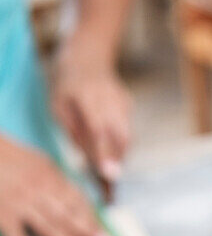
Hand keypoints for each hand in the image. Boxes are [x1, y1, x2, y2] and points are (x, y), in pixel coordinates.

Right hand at [0, 135, 111, 235]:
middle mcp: (38, 188)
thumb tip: (76, 202)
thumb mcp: (37, 163)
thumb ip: (55, 182)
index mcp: (49, 175)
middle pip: (66, 213)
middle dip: (87, 231)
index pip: (76, 200)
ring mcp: (20, 200)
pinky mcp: (3, 210)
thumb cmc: (9, 159)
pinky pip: (13, 231)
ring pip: (47, 224)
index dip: (91, 219)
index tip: (103, 235)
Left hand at [51, 53, 130, 182]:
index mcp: (84, 96)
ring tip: (109, 166)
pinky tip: (109, 142)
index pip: (98, 129)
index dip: (104, 153)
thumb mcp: (58, 108)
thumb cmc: (65, 87)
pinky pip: (126, 129)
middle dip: (117, 159)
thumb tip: (88, 161)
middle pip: (120, 135)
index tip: (109, 175)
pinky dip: (119, 142)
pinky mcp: (128, 103)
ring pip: (126, 135)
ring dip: (119, 154)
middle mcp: (108, 97)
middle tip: (109, 179)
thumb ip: (74, 133)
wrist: (86, 56)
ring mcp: (121, 99)